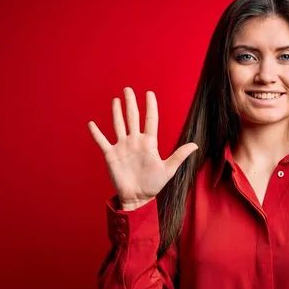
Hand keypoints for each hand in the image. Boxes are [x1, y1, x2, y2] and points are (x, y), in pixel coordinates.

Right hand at [87, 87, 197, 206]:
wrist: (138, 198)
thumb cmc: (154, 185)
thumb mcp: (168, 170)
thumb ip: (179, 156)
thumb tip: (196, 145)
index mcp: (149, 143)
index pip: (150, 120)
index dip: (150, 107)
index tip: (149, 93)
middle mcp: (135, 142)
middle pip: (133, 118)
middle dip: (131, 103)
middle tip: (128, 89)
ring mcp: (123, 147)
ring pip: (118, 125)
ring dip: (116, 112)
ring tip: (116, 100)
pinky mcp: (111, 156)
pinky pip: (102, 141)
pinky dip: (96, 133)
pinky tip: (92, 123)